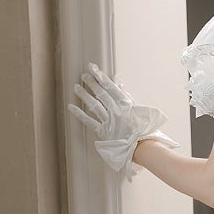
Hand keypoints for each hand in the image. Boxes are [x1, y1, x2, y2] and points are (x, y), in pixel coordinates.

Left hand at [68, 62, 178, 179]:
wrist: (142, 146)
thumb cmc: (141, 127)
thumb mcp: (136, 107)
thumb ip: (124, 93)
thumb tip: (116, 79)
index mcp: (127, 105)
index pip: (111, 87)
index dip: (100, 76)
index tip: (93, 68)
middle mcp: (117, 111)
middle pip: (102, 94)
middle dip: (91, 83)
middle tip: (83, 75)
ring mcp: (110, 121)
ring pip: (95, 105)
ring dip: (84, 95)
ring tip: (76, 87)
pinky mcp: (104, 132)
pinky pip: (89, 121)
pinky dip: (80, 114)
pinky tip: (71, 107)